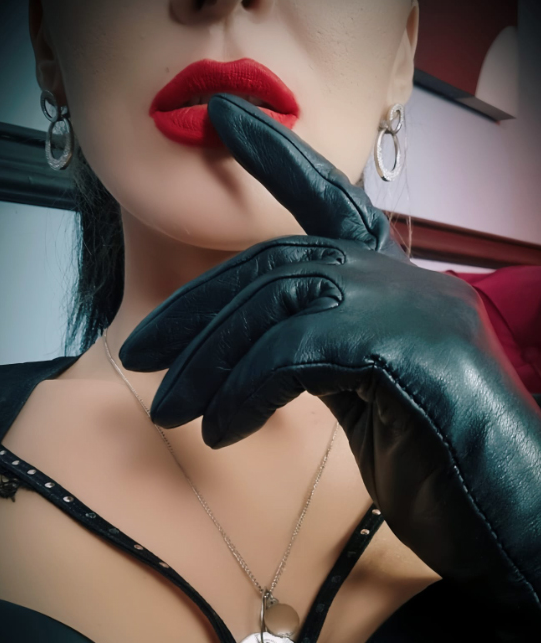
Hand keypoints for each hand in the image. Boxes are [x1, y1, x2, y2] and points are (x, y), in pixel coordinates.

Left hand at [120, 93, 540, 642]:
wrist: (512, 525)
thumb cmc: (442, 471)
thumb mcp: (365, 401)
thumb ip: (319, 358)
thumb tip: (252, 352)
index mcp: (398, 288)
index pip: (332, 204)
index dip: (276, 156)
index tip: (222, 117)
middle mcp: (408, 283)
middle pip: (279, 262)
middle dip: (196, 308)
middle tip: (139, 355)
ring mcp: (414, 310)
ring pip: (280, 301)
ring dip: (208, 360)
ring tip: (169, 409)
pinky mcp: (410, 349)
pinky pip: (299, 349)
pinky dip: (246, 389)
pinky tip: (223, 431)